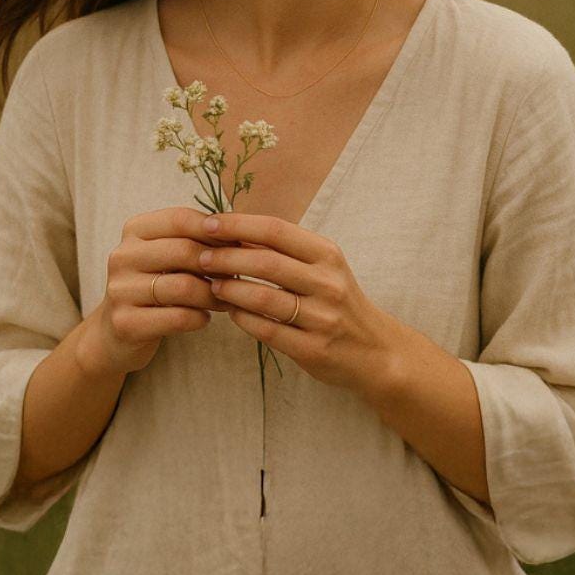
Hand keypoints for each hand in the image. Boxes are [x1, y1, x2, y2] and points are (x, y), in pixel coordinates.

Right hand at [80, 206, 238, 377]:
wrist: (115, 333)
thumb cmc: (153, 286)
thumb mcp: (165, 255)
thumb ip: (193, 240)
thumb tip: (239, 234)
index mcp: (134, 231)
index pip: (179, 219)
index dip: (214, 229)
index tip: (239, 242)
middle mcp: (122, 256)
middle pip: (183, 251)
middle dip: (217, 263)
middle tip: (237, 275)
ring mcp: (120, 290)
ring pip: (183, 286)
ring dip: (213, 294)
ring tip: (225, 299)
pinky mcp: (126, 323)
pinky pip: (178, 317)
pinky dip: (200, 318)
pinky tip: (205, 318)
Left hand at [197, 212, 401, 393]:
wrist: (375, 350)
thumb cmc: (339, 301)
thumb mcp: (323, 268)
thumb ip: (286, 252)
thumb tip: (235, 232)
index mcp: (327, 254)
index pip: (276, 230)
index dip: (239, 224)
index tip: (208, 223)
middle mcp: (327, 282)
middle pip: (266, 262)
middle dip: (227, 257)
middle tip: (199, 256)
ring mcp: (322, 317)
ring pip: (264, 297)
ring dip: (230, 289)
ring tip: (210, 284)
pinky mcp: (313, 349)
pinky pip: (268, 330)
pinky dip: (243, 319)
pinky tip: (229, 312)